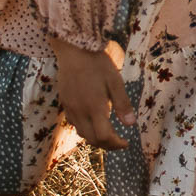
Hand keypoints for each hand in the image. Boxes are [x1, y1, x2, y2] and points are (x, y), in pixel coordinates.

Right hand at [48, 36, 133, 151]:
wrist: (73, 50)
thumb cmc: (97, 64)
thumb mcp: (115, 81)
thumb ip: (123, 104)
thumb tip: (131, 124)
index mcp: (94, 108)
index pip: (104, 137)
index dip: (116, 144)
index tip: (126, 143)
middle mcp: (80, 112)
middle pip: (92, 139)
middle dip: (107, 145)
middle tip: (119, 142)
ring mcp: (70, 109)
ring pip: (82, 134)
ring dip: (95, 139)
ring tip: (109, 135)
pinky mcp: (64, 103)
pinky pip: (74, 124)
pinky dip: (85, 129)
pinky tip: (93, 122)